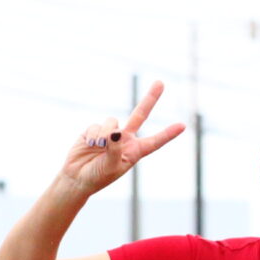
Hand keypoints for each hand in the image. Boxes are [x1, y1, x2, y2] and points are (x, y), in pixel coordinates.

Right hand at [57, 82, 185, 198]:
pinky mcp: (95, 130)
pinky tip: (89, 145)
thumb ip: (115, 149)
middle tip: (160, 82)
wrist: (77, 177)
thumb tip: (116, 132)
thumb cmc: (97, 176)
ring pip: (112, 122)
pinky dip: (92, 135)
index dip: (168, 134)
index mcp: (135, 152)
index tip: (182, 126)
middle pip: (140, 115)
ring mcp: (111, 133)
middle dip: (150, 99)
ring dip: (104, 135)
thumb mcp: (110, 167)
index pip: (155, 142)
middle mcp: (125, 139)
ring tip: (97, 148)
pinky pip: (96, 126)